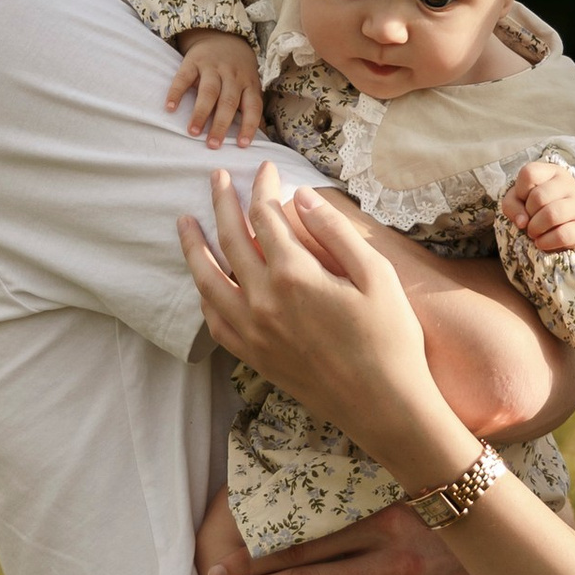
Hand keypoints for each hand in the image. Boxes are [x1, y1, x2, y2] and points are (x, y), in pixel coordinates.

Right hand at [165, 30, 262, 148]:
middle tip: (212, 145)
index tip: (241, 144)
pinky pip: (184, 77)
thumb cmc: (237, 71)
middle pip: (228, 101)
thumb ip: (252, 107)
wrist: (222, 35)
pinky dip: (176, 92)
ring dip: (201, 113)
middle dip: (221, 124)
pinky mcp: (193, 61)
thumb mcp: (250, 84)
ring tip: (193, 132)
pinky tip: (170, 108)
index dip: (249, 125)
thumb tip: (263, 137)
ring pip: (209, 91)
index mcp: (248, 83)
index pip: (252, 106)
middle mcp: (232, 75)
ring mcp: (212, 67)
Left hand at [180, 164, 451, 469]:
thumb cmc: (390, 339)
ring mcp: (253, 332)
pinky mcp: (254, 356)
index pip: (265, 216)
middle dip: (221, 203)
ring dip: (194, 246)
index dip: (262, 187)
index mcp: (294, 275)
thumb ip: (334, 232)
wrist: (384, 407)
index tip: (266, 168)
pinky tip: (203, 283)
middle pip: (230, 239)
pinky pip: (215, 321)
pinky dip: (204, 295)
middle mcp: (263, 301)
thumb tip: (301, 197)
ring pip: (208, 280)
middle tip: (215, 177)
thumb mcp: (376, 275)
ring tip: (184, 222)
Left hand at [502, 156, 574, 254]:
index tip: (524, 199)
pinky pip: (562, 236)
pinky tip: (542, 242)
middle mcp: (569, 185)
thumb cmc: (536, 208)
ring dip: (535, 228)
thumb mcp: (518, 199)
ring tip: (533, 232)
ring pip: (552, 215)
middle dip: (527, 213)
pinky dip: (546, 242)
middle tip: (528, 220)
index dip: (519, 190)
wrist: (559, 226)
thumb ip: (511, 205)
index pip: (529, 173)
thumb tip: (522, 222)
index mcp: (552, 172)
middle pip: (539, 197)